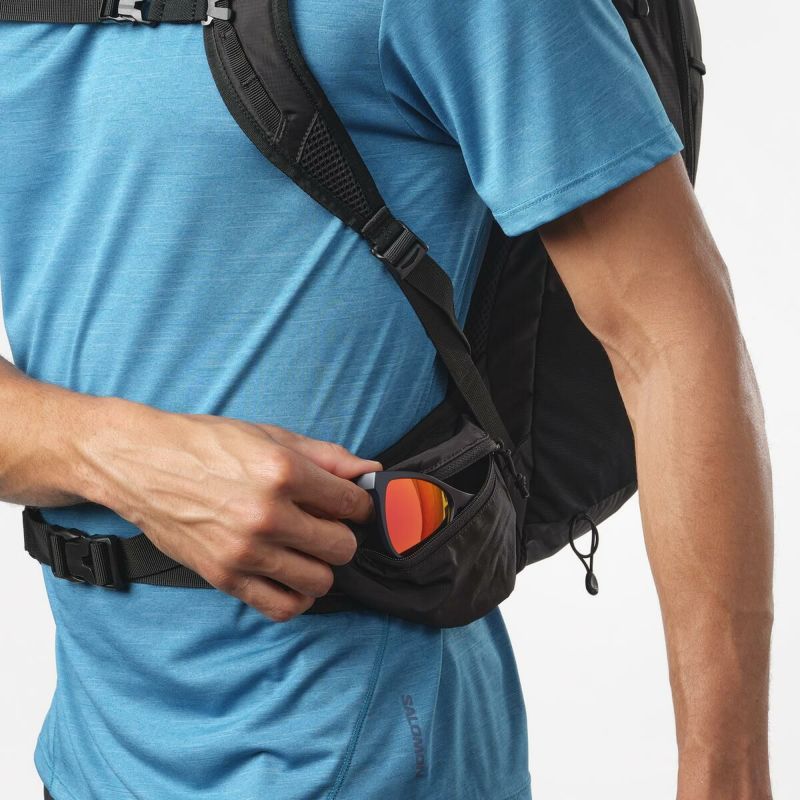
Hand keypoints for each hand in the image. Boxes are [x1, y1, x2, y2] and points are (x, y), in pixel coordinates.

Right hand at [80, 398, 380, 620]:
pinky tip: (292, 576)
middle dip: (342, 534)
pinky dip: (297, 597)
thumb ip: (327, 456)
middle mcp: (267, 515)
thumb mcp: (270, 436)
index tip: (349, 504)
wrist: (142, 464)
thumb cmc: (205, 444)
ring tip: (307, 548)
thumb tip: (371, 469)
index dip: (358, 504)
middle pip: (342, 547)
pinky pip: (282, 607)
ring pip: (320, 581)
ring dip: (322, 566)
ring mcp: (245, 551)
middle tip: (326, 523)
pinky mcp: (224, 577)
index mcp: (283, 472)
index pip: (353, 504)